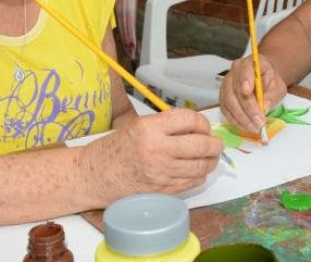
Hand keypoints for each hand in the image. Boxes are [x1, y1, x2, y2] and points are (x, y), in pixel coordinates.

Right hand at [81, 109, 221, 203]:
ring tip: (210, 158)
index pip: (190, 120)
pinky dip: (199, 176)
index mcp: (150, 128)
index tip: (205, 128)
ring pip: (200, 167)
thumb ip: (167, 125)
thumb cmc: (115, 149)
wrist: (94, 175)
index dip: (203, 123)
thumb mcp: (138, 125)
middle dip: (214, 145)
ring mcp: (160, 172)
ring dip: (210, 162)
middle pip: (201, 145)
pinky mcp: (161, 190)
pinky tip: (197, 171)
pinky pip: (191, 183)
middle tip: (217, 145)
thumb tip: (197, 127)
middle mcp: (157, 149)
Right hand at [219, 54, 286, 134]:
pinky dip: (235, 120)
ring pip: (229, 102)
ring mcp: (227, 83)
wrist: (264, 80)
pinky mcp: (223, 96)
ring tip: (254, 128)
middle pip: (236, 90)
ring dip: (242, 117)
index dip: (245, 80)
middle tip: (259, 122)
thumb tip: (264, 107)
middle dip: (248, 108)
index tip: (248, 92)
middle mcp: (235, 70)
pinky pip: (225, 109)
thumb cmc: (271, 82)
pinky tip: (246, 127)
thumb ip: (272, 95)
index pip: (245, 69)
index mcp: (251, 62)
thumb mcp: (278, 87)